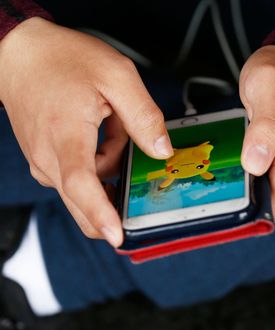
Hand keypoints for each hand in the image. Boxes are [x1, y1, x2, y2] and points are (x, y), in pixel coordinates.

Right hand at [0, 17, 172, 245]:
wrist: (20, 53)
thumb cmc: (63, 60)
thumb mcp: (116, 76)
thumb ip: (143, 116)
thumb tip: (161, 151)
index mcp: (66, 135)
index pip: (81, 186)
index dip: (100, 214)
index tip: (117, 237)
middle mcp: (49, 156)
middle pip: (82, 200)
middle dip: (113, 194)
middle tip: (130, 162)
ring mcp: (44, 161)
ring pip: (88, 185)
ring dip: (110, 163)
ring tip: (110, 125)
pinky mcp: (45, 159)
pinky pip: (78, 175)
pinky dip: (97, 161)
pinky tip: (100, 134)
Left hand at [240, 43, 274, 221]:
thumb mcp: (268, 90)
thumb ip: (266, 128)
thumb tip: (257, 165)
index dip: (254, 204)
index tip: (232, 196)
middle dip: (253, 196)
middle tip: (231, 175)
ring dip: (259, 188)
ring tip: (241, 166)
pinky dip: (266, 179)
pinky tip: (254, 163)